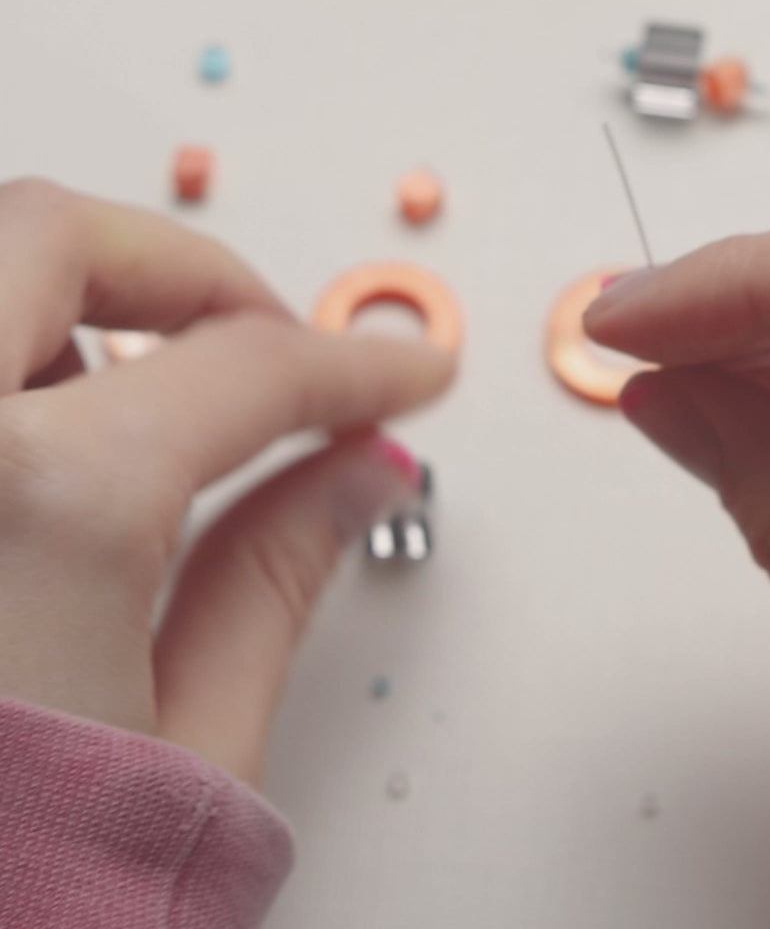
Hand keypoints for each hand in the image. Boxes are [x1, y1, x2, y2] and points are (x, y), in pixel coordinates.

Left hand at [0, 179, 452, 785]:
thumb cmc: (15, 911)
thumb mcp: (189, 741)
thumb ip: (281, 571)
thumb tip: (357, 471)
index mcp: (33, 511)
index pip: (248, 368)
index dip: (353, 363)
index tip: (402, 370)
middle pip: (55, 235)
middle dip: (192, 274)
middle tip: (270, 339)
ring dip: (77, 312)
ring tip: (155, 416)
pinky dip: (3, 372)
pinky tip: (44, 459)